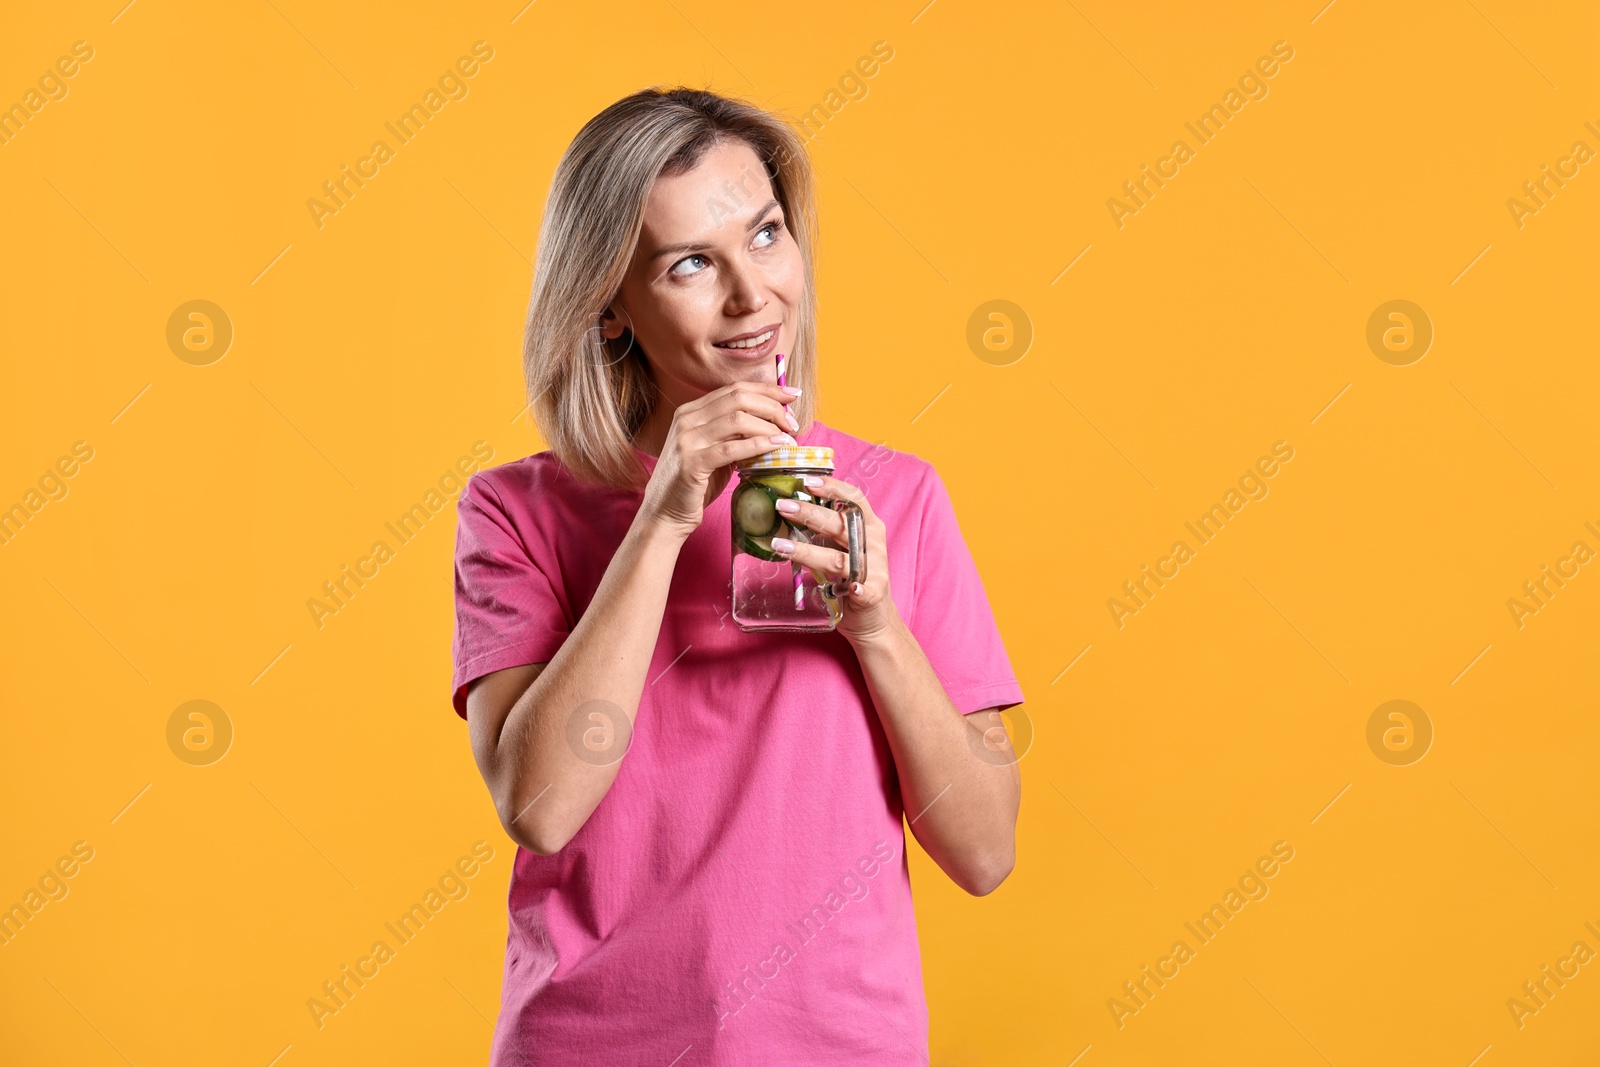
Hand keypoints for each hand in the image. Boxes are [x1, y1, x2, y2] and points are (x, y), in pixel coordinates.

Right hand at [638, 381, 801, 540]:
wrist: (664, 514)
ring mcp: (687, 439)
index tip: (792, 396)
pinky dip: (759, 445)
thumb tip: (775, 424)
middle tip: (792, 423)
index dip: (768, 389)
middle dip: (772, 407)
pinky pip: (732, 448)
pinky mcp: (692, 462)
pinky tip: (776, 448)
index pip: (735, 388)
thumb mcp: (716, 451)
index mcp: (692, 411)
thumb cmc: (695, 484)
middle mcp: (687, 419)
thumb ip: (736, 435)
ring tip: (788, 439)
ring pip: (738, 419)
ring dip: (770, 427)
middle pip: (739, 397)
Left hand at [767, 475, 900, 644]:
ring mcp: (875, 568)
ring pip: (838, 558)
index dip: (832, 487)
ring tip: (780, 546)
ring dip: (807, 552)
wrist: (874, 617)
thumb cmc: (853, 575)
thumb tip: (789, 508)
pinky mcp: (874, 593)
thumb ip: (825, 530)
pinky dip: (857, 588)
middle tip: (782, 506)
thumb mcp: (842, 546)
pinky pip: (864, 589)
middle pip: (839, 524)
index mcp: (868, 526)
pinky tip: (851, 588)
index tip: (806, 481)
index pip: (853, 498)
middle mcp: (872, 543)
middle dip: (809, 514)